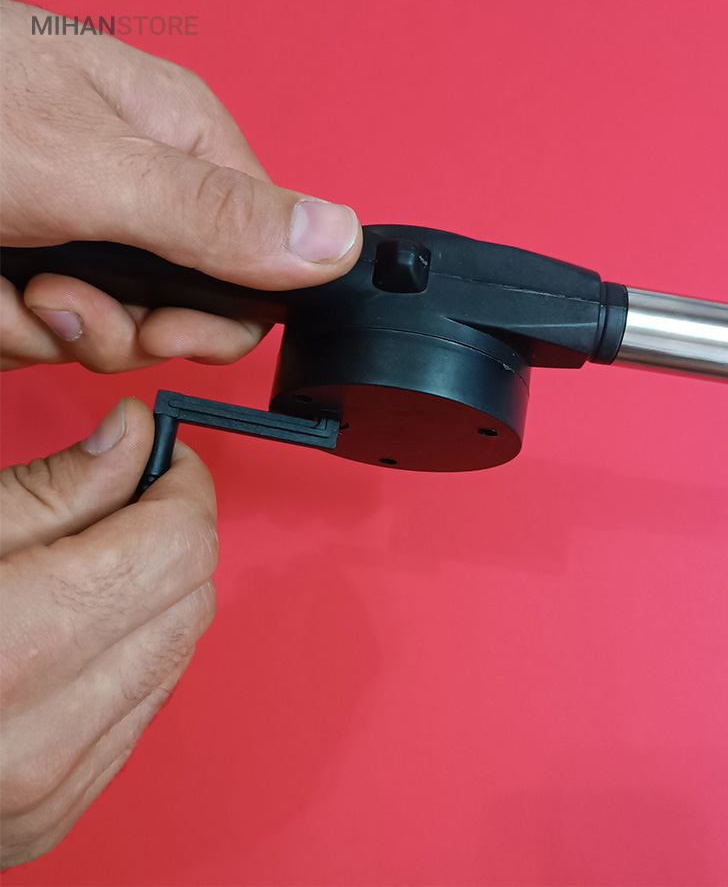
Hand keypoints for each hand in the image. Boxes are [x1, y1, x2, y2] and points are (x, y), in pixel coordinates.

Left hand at [0, 0, 361, 371]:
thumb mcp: (90, 167)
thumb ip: (217, 216)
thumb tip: (339, 240)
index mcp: (183, 151)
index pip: (260, 267)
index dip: (219, 316)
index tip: (165, 324)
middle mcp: (140, 194)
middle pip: (186, 312)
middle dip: (121, 327)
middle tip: (67, 296)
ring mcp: (79, 231)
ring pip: (107, 332)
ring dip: (50, 328)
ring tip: (5, 281)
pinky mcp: (24, 260)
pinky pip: (43, 332)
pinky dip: (6, 327)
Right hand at [0, 399, 217, 866]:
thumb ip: (50, 489)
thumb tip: (133, 437)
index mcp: (6, 650)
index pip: (175, 549)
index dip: (180, 490)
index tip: (163, 463)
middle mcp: (38, 739)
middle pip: (189, 599)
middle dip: (169, 538)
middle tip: (119, 506)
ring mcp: (49, 788)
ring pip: (177, 651)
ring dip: (151, 597)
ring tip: (79, 571)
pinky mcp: (53, 812)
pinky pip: (143, 704)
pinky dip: (127, 654)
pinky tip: (69, 634)